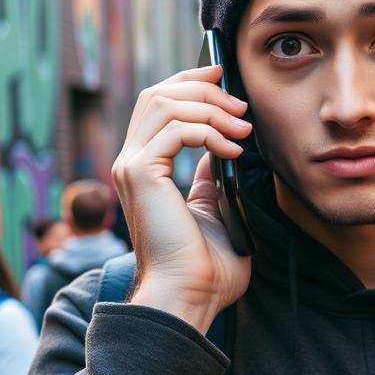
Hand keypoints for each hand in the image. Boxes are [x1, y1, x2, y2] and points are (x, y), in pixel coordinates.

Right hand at [112, 64, 253, 331]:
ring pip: (164, 102)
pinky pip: (175, 128)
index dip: (190, 82)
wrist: (189, 298)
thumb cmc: (205, 269)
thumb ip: (209, 178)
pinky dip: (209, 130)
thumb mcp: (214, 210)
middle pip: (159, 93)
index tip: (224, 76)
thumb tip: (220, 151)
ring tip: (242, 130)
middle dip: (204, 88)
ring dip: (211, 107)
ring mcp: (131, 166)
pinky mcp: (140, 174)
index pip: (159, 104)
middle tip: (241, 106)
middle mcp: (131, 163)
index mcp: (145, 168)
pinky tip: (232, 150)